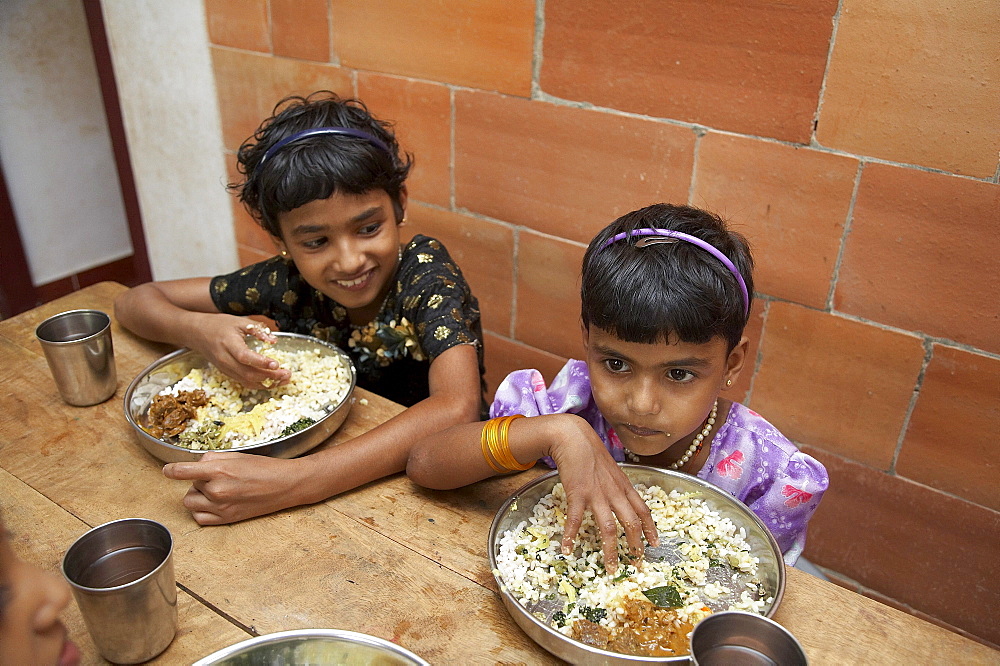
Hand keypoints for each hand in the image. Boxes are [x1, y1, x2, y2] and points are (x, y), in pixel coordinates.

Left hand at [162, 452, 305, 524]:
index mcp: (219, 471)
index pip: (183, 471)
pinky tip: (213, 503)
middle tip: (220, 476)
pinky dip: (201, 510)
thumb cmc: (264, 468)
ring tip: (216, 490)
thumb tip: (196, 465)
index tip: (167, 471)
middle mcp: (217, 490)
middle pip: (190, 484)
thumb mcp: (237, 456)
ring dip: (198, 495)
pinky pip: (198, 517)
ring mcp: (220, 507)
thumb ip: (213, 460)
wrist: (285, 485)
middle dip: (200, 479)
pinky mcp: (226, 519)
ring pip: (190, 501)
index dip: (171, 470)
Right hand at [188, 315, 290, 388]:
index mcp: (229, 343)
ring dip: (267, 383)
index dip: (261, 362)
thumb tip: (274, 341)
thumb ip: (258, 330)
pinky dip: (259, 384)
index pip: (245, 357)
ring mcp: (225, 368)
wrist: (196, 333)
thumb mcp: (239, 321)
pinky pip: (244, 382)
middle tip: (287, 374)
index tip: (277, 364)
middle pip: (248, 373)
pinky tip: (272, 381)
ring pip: (247, 381)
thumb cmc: (218, 324)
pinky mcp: (226, 373)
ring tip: (284, 380)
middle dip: (270, 376)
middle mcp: (226, 359)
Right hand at [545, 415, 658, 573]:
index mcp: (624, 486)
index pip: (643, 510)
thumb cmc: (591, 452)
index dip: (651, 529)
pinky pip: (576, 520)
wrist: (574, 437)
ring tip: (611, 568)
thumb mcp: (611, 469)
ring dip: (610, 550)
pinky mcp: (577, 494)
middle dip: (635, 545)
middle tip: (637, 564)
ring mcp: (597, 494)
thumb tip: (622, 499)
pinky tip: (566, 549)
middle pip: (631, 523)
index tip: (655, 544)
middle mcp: (615, 492)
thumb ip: (617, 485)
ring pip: (608, 528)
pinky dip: (571, 536)